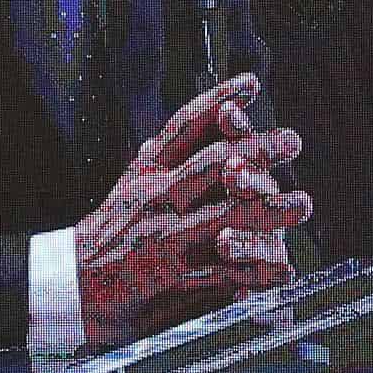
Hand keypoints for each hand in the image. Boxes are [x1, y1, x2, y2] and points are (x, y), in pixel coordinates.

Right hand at [74, 74, 310, 346]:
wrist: (70, 287)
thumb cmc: (108, 235)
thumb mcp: (133, 184)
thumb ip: (172, 156)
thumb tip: (222, 115)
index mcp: (147, 172)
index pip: (184, 126)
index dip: (219, 100)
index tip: (251, 85)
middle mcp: (154, 199)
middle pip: (213, 164)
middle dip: (258, 151)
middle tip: (292, 141)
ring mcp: (163, 240)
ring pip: (225, 217)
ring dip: (269, 210)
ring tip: (302, 204)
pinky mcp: (170, 279)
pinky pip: (222, 274)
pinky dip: (256, 273)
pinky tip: (283, 271)